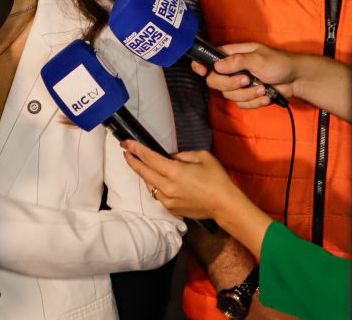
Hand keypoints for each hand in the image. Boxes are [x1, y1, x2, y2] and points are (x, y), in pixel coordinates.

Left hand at [121, 141, 242, 220]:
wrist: (225, 205)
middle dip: (132, 160)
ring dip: (143, 173)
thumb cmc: (217, 179)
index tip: (126, 143)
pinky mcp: (171, 208)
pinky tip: (157, 179)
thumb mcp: (202, 157)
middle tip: (126, 152)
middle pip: (143, 172)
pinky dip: (154, 185)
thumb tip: (170, 157)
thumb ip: (182, 155)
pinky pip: (157, 194)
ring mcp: (167, 199)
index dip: (136, 149)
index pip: (149, 158)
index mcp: (174, 171)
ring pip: (148, 184)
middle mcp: (167, 186)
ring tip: (141, 164)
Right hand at [189, 42, 297, 109]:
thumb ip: (237, 61)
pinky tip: (265, 95)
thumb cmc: (279, 63)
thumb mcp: (259, 58)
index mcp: (232, 55)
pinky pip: (241, 104)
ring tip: (262, 87)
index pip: (208, 58)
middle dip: (230, 84)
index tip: (202, 71)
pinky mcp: (247, 96)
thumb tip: (217, 66)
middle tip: (246, 80)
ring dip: (247, 94)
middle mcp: (232, 69)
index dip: (200, 65)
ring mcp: (239, 84)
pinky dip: (254, 102)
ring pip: (228, 95)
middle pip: (214, 81)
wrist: (297, 80)